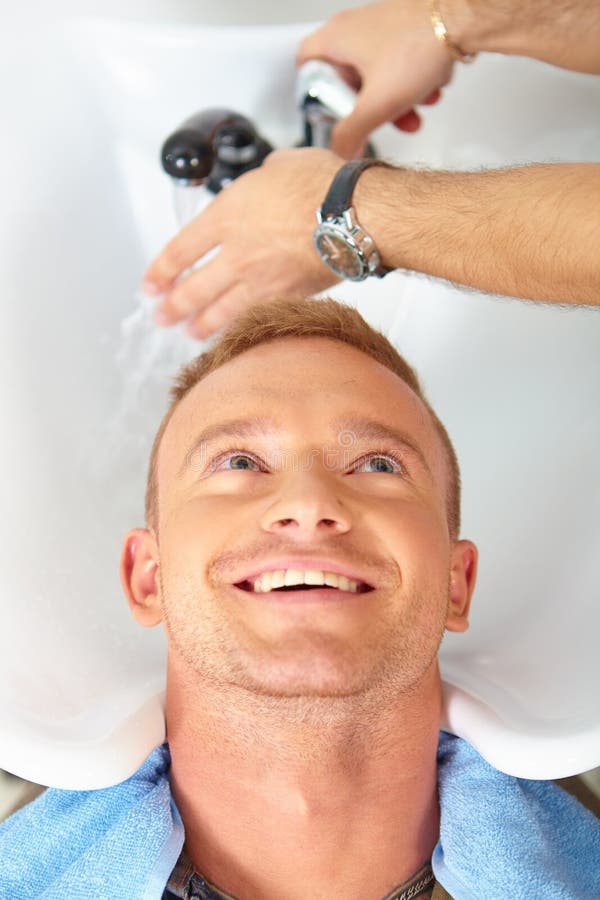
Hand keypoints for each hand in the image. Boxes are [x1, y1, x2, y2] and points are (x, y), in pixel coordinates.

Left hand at [143, 148, 343, 338]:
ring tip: (190, 332)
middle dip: (173, 306)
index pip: (180, 251)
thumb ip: (262, 180)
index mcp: (227, 216)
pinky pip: (255, 317)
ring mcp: (261, 280)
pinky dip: (241, 328)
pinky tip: (235, 332)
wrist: (355, 215)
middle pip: (193, 290)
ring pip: (221, 311)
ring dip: (201, 324)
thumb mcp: (279, 166)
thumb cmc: (322, 185)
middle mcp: (237, 254)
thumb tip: (267, 179)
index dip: (161, 272)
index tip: (151, 284)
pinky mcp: (287, 297)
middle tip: (162, 315)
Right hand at [297, 0, 452, 157]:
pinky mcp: (405, 30)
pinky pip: (398, 66)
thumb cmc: (421, 45)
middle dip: (365, 107)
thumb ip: (352, 133)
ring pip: (375, 76)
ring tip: (410, 112)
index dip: (315, 96)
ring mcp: (381, 27)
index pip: (305, 67)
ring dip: (392, 101)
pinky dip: (409, 84)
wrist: (463, 21)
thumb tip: (341, 151)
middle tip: (375, 119)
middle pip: (346, 80)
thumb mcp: (377, 104)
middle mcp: (355, 27)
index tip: (333, 114)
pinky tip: (425, 93)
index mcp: (336, 37)